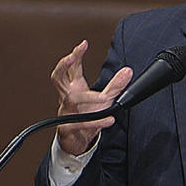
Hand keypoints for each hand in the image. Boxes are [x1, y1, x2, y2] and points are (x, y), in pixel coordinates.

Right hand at [50, 40, 132, 154]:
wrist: (77, 141)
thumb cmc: (87, 116)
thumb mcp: (104, 100)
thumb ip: (115, 85)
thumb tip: (128, 71)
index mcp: (73, 88)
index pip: (71, 68)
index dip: (75, 55)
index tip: (83, 44)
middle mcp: (66, 97)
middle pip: (57, 77)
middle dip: (63, 66)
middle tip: (71, 57)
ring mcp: (65, 112)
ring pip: (71, 99)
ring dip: (88, 97)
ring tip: (104, 98)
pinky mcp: (67, 128)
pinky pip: (80, 123)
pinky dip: (96, 121)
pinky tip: (109, 120)